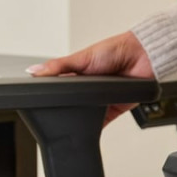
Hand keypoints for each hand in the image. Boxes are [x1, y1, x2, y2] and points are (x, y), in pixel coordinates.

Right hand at [26, 31, 153, 125]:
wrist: (143, 57)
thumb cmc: (115, 50)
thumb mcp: (81, 57)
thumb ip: (58, 66)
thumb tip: (33, 71)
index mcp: (76, 74)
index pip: (57, 88)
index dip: (49, 96)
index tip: (38, 100)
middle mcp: (87, 88)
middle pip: (71, 104)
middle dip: (66, 108)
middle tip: (60, 108)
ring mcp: (99, 100)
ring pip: (85, 116)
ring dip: (81, 116)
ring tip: (79, 112)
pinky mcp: (111, 110)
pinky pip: (100, 123)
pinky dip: (95, 126)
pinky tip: (89, 127)